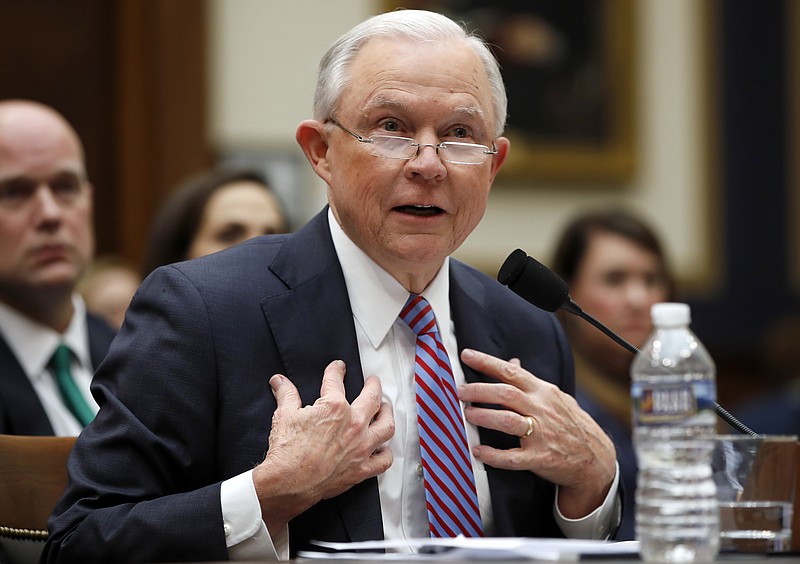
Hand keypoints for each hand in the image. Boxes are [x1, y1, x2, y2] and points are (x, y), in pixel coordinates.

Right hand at [252, 360, 393, 533]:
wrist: (288, 483)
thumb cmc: (287, 451)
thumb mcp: (284, 415)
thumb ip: (286, 394)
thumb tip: (279, 381)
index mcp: (334, 407)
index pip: (336, 381)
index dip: (336, 371)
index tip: (338, 368)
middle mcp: (354, 424)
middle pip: (373, 398)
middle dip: (373, 386)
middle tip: (373, 382)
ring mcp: (360, 447)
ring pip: (386, 426)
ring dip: (387, 414)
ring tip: (385, 409)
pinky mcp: (361, 469)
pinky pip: (384, 460)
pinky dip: (386, 453)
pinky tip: (383, 448)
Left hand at [457, 348, 615, 518]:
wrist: (596, 458)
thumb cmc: (571, 424)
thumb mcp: (555, 397)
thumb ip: (531, 382)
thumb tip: (512, 363)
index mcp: (543, 392)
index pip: (511, 372)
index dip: (487, 362)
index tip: (466, 355)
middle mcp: (542, 409)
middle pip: (506, 394)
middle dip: (478, 390)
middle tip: (459, 391)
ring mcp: (542, 434)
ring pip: (507, 421)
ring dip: (483, 417)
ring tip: (466, 415)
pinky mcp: (540, 458)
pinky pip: (512, 457)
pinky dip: (493, 455)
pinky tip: (478, 451)